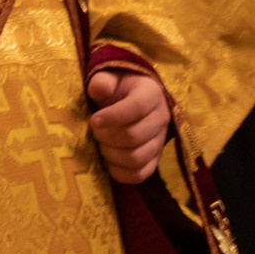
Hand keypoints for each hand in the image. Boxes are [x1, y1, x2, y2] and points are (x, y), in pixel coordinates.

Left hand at [87, 67, 170, 184]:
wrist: (130, 101)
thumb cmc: (118, 89)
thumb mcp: (110, 78)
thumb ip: (103, 81)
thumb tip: (99, 88)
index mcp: (152, 94)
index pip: (137, 107)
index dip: (113, 116)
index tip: (93, 120)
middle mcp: (161, 118)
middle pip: (134, 136)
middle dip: (107, 137)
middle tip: (94, 132)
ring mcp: (160, 141)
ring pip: (136, 158)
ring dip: (111, 155)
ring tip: (101, 145)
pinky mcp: (155, 160)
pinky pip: (140, 175)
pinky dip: (119, 172)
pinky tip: (107, 161)